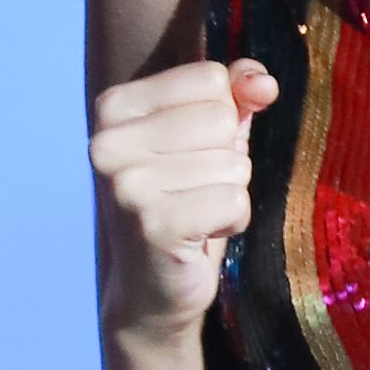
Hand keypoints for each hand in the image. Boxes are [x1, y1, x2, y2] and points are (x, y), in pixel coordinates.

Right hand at [88, 55, 279, 338]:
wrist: (152, 290)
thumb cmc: (185, 203)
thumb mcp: (211, 139)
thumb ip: (236, 96)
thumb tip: (263, 81)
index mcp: (113, 106)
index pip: (211, 79)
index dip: (221, 121)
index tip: (190, 157)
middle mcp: (107, 141)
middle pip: (222, 118)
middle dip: (227, 159)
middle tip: (194, 192)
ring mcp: (125, 184)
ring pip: (232, 162)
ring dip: (230, 194)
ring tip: (196, 215)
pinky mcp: (152, 224)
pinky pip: (234, 199)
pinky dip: (233, 221)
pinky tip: (201, 236)